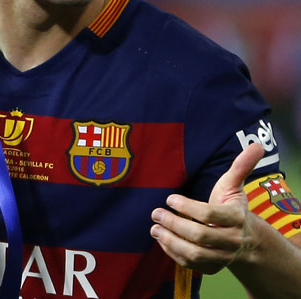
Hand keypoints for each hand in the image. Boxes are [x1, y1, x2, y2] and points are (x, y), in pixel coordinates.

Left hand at [150, 142, 263, 273]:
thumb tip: (256, 144)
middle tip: (155, 213)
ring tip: (154, 228)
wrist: (245, 240)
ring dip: (170, 242)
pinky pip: (191, 264)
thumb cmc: (232, 207)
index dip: (187, 206)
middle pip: (200, 236)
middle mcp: (232, 241)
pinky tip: (162, 240)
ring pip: (195, 254)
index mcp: (236, 218)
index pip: (209, 214)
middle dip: (174, 224)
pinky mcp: (212, 267)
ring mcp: (222, 256)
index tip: (169, 198)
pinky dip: (174, 253)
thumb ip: (241, 166)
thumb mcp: (234, 186)